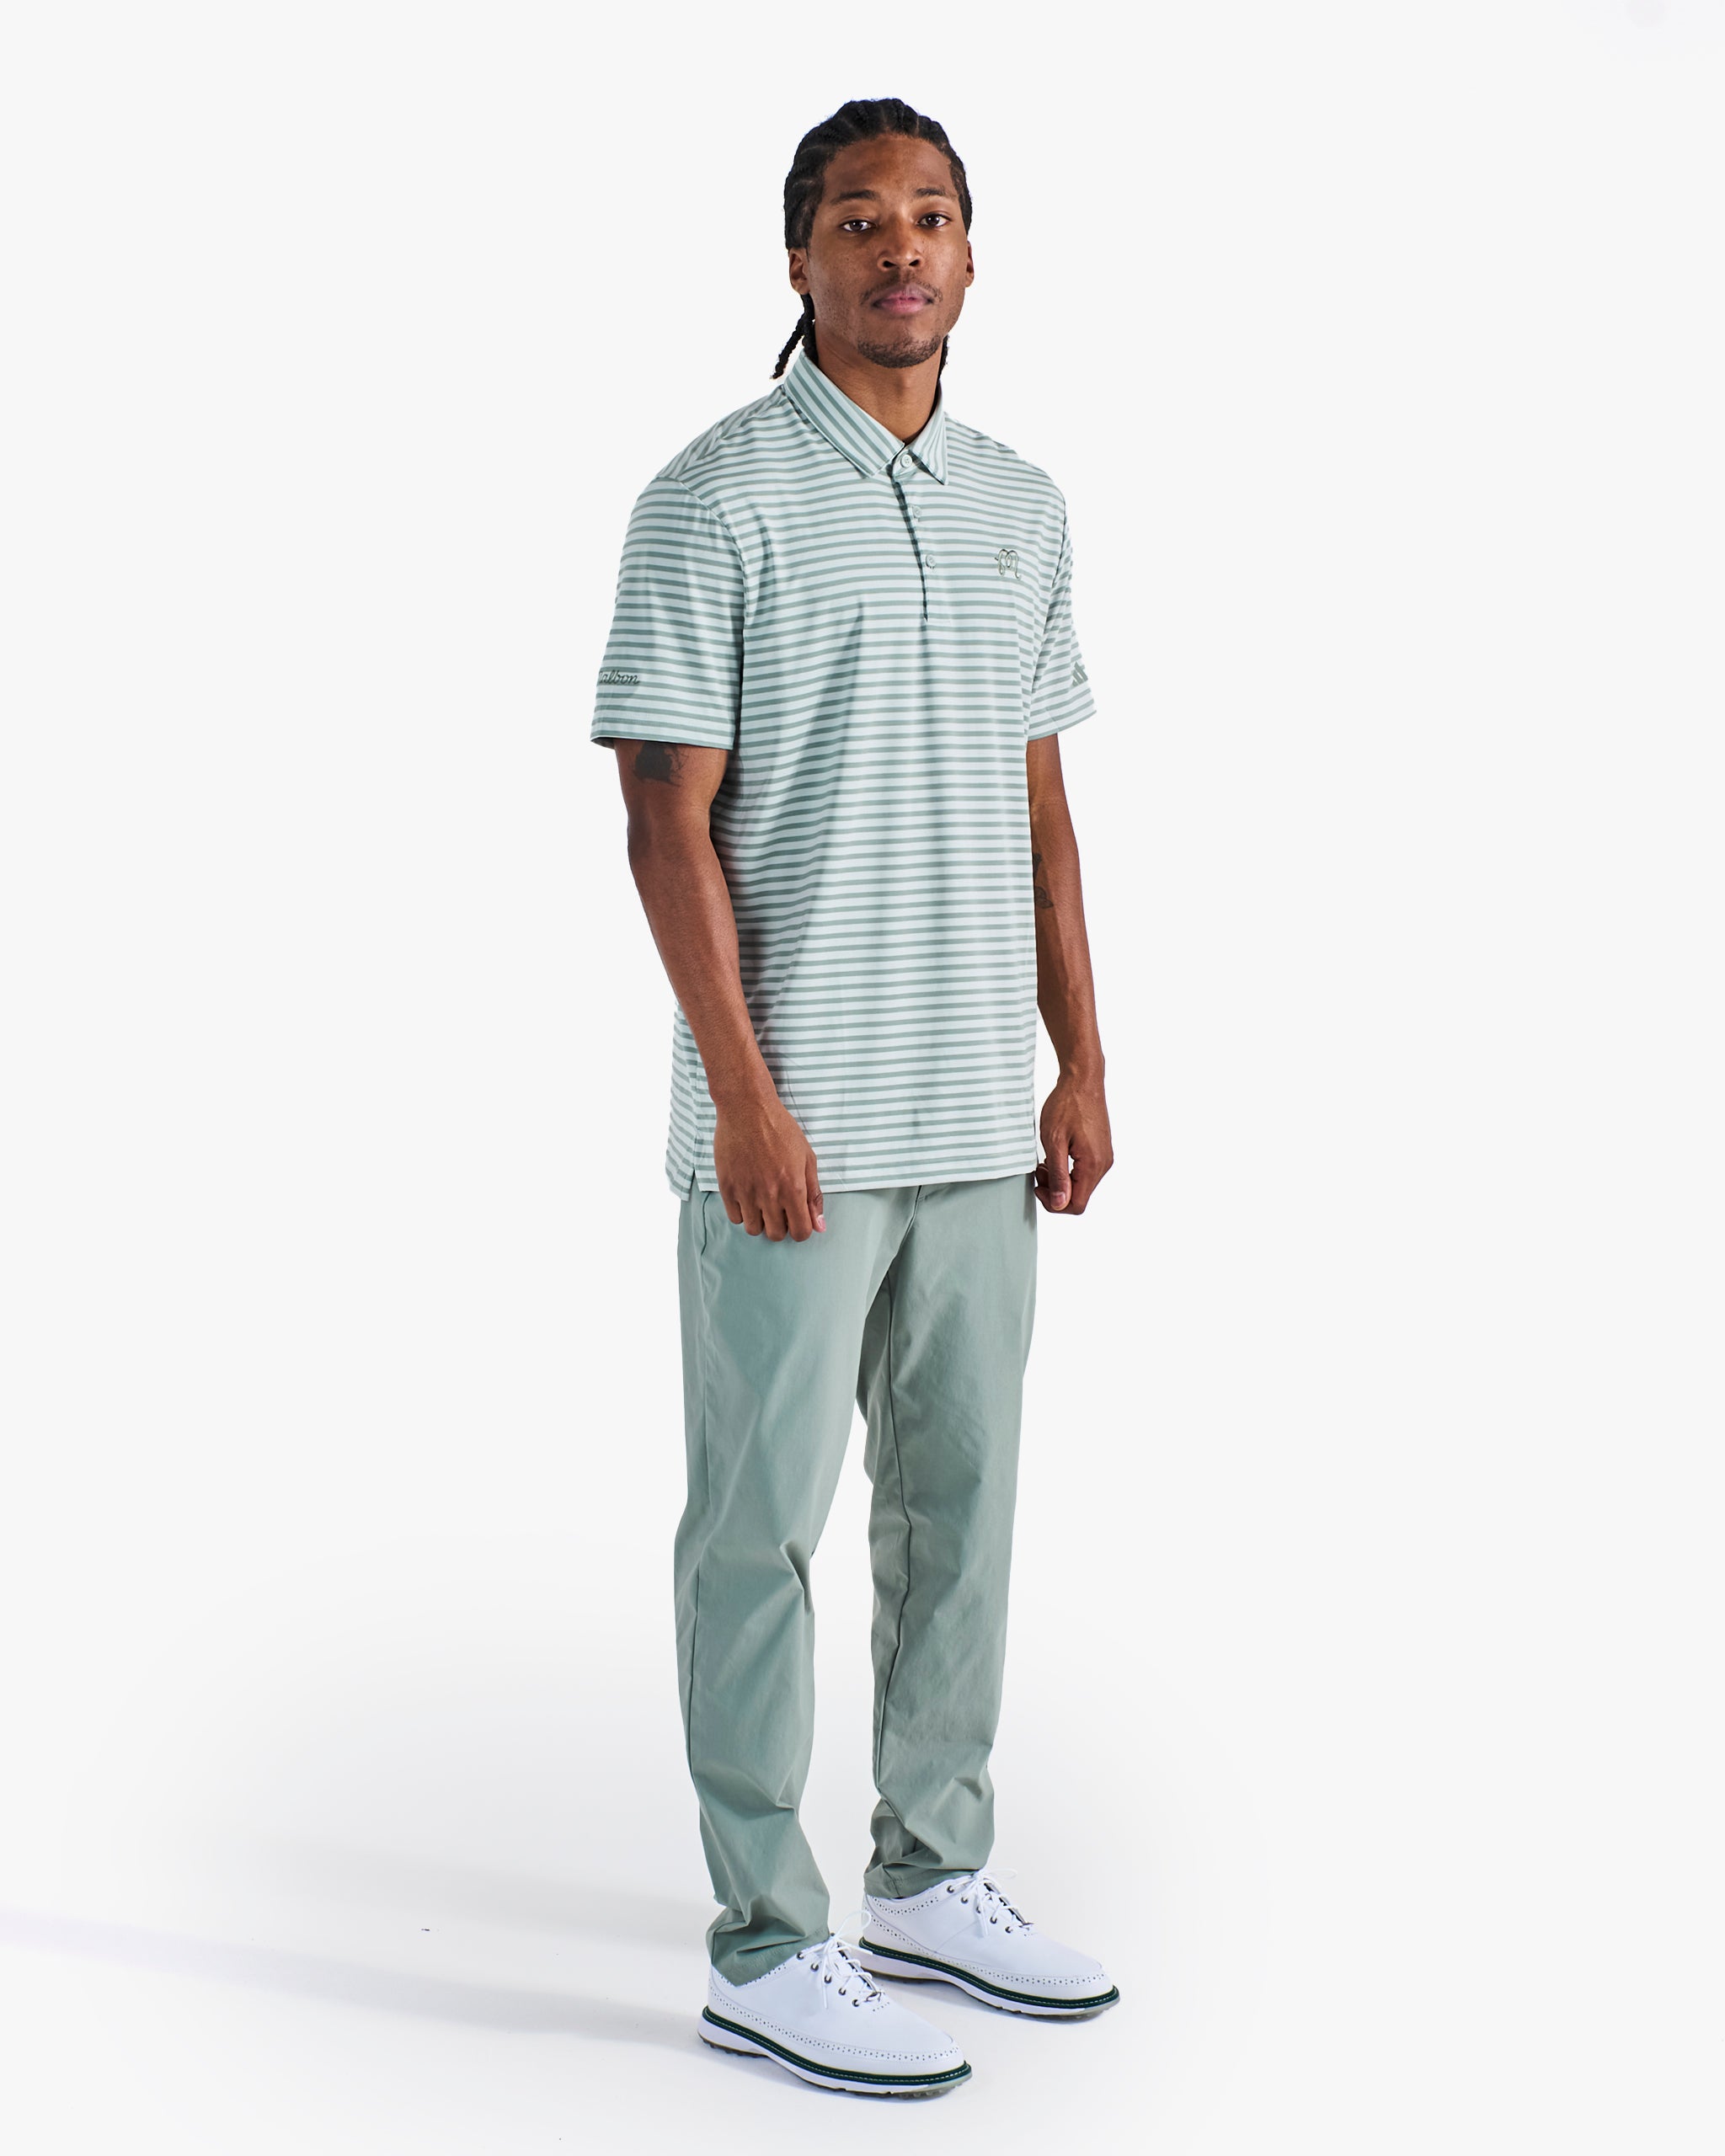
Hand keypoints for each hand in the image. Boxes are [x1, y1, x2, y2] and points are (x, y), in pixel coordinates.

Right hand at [713, 1093, 824, 1240]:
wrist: (747, 1109)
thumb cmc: (780, 1129)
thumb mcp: (807, 1158)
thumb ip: (814, 1194)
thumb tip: (819, 1226)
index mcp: (793, 1188)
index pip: (801, 1232)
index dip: (802, 1229)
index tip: (797, 1219)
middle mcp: (770, 1195)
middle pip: (776, 1235)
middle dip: (781, 1226)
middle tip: (779, 1208)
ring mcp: (746, 1192)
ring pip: (753, 1229)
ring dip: (760, 1221)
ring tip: (762, 1203)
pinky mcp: (727, 1187)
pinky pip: (734, 1217)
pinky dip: (742, 1212)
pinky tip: (747, 1196)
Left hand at [1036, 1073, 1112, 1214]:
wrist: (1083, 1081)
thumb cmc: (1067, 1105)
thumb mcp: (1054, 1141)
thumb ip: (1058, 1175)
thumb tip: (1061, 1203)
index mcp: (1093, 1165)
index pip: (1077, 1205)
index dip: (1055, 1203)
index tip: (1039, 1186)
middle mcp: (1103, 1164)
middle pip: (1080, 1196)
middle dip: (1056, 1189)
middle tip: (1039, 1170)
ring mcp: (1104, 1157)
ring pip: (1081, 1185)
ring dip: (1061, 1179)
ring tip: (1045, 1161)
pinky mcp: (1101, 1150)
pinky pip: (1084, 1172)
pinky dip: (1068, 1170)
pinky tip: (1056, 1154)